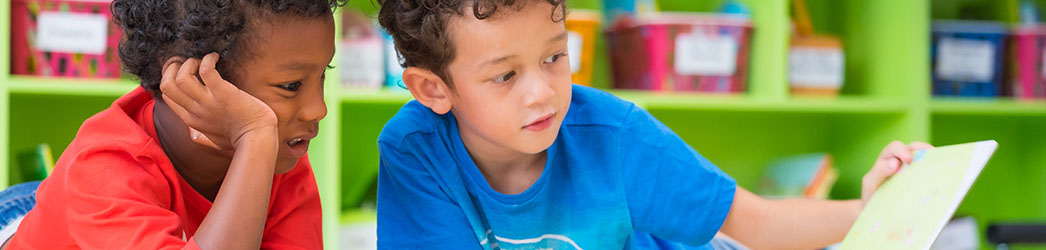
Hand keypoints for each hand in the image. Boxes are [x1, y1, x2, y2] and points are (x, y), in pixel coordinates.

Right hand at [159, 53, 277, 150]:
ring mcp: (208, 102)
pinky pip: (206, 71)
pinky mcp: (223, 93)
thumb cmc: (240, 139)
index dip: (171, 78)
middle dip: (173, 68)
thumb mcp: (213, 140)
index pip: (167, 95)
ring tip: (203, 61)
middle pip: (166, 85)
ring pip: (181, 77)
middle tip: (189, 62)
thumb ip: (200, 136)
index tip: (184, 70)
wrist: (257, 139)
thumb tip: (192, 134)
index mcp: (191, 120)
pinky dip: (208, 60)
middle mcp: (195, 110)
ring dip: (190, 63)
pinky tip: (216, 58)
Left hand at [861, 141, 934, 206]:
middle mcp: (902, 160)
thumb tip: (895, 163)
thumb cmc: (872, 194)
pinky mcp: (922, 179)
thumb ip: (878, 172)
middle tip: (931, 158)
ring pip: (926, 158)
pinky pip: (931, 172)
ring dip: (933, 160)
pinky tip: (941, 179)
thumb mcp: (870, 184)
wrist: (876, 210)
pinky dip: (937, 172)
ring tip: (941, 166)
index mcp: (887, 158)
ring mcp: (913, 169)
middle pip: (915, 148)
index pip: (895, 147)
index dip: (902, 150)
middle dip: (923, 150)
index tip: (908, 159)